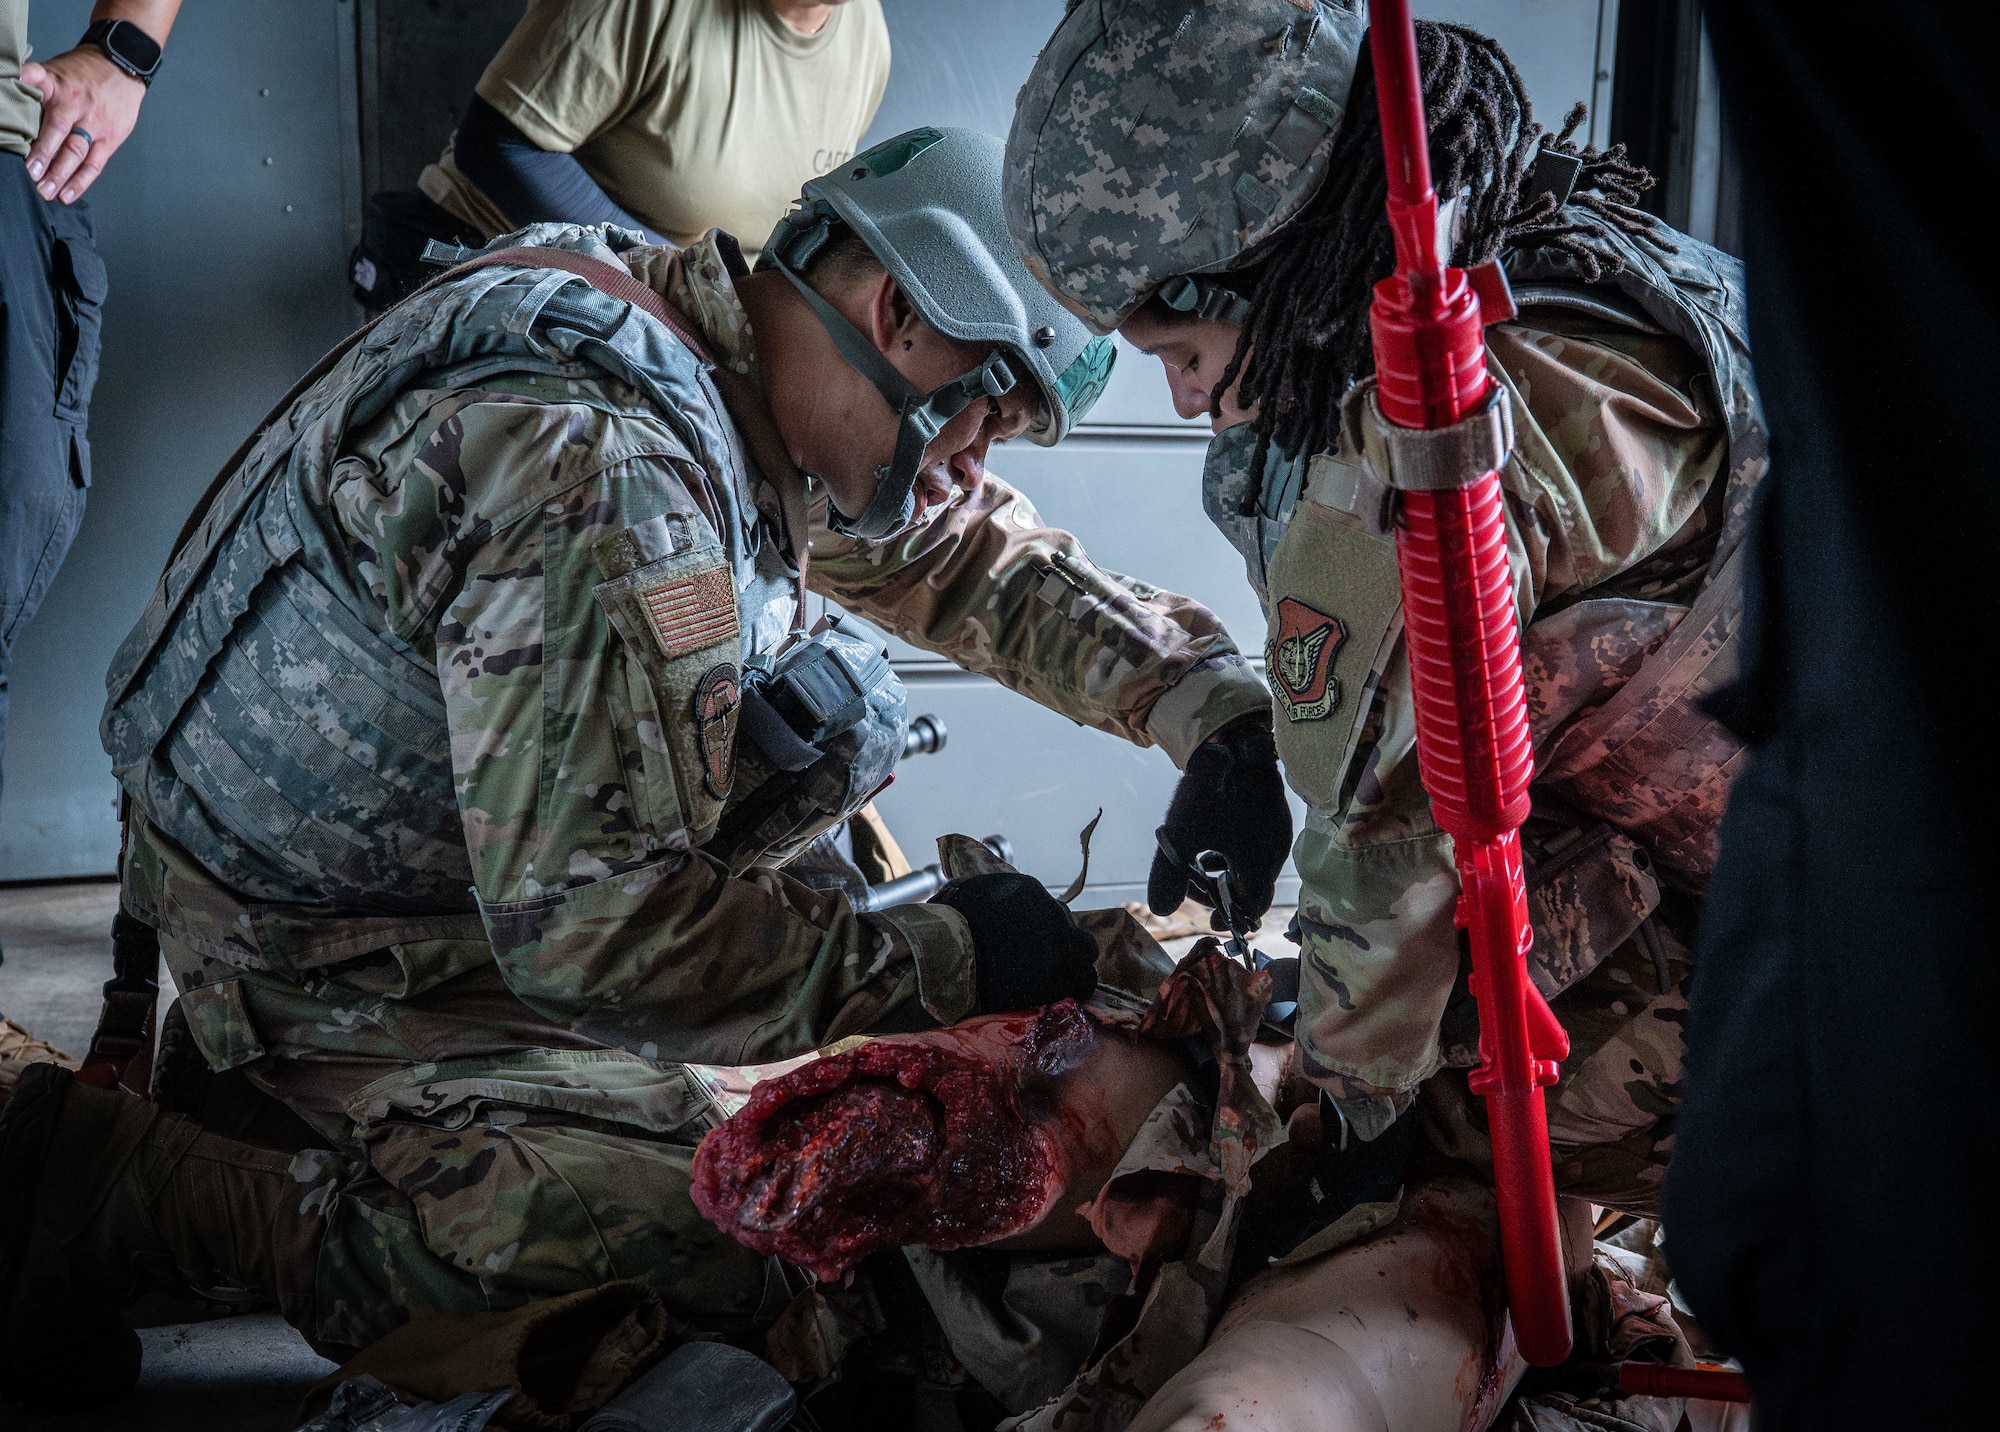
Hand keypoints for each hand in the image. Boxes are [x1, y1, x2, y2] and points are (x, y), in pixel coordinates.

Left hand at [20, 47, 146, 203]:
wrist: (122, 70)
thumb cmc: (82, 74)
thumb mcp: (54, 70)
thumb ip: (33, 86)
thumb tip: (5, 97)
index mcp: (57, 83)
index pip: (36, 82)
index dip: (24, 89)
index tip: (11, 108)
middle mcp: (75, 104)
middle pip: (58, 130)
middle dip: (43, 153)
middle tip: (30, 173)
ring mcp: (94, 124)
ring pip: (76, 152)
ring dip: (60, 173)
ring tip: (45, 191)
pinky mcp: (109, 140)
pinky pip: (94, 164)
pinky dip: (80, 182)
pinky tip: (66, 195)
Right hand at [929, 872, 1098, 1012]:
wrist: (951, 956)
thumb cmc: (947, 926)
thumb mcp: (963, 893)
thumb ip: (981, 895)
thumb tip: (974, 899)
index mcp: (1029, 889)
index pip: (1045, 907)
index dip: (1036, 928)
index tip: (1023, 944)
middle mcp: (1052, 910)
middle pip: (1066, 926)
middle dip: (1057, 942)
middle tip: (1037, 961)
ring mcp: (1062, 940)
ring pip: (1084, 950)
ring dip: (1072, 962)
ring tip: (1052, 978)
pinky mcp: (1064, 972)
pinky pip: (1084, 979)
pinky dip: (1074, 985)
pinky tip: (1059, 993)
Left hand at [1148, 716, 1291, 922]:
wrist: (1231, 742)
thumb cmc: (1206, 792)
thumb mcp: (1179, 834)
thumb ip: (1169, 874)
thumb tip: (1160, 910)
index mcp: (1257, 865)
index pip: (1250, 908)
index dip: (1230, 917)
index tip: (1211, 922)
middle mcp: (1275, 853)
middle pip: (1254, 890)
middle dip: (1227, 895)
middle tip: (1202, 894)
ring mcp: (1279, 833)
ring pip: (1257, 868)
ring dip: (1231, 874)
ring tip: (1203, 865)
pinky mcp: (1276, 816)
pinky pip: (1261, 848)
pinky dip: (1238, 855)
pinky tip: (1214, 844)